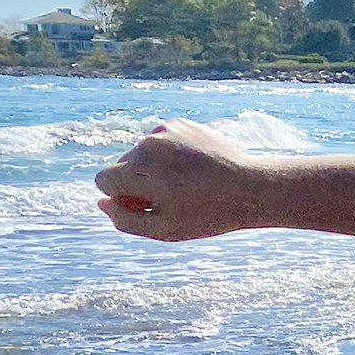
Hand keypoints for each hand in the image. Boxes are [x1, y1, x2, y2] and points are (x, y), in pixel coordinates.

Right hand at [94, 119, 269, 240]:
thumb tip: (102, 202)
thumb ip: (126, 219)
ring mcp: (164, 131)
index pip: (103, 179)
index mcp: (141, 173)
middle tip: (172, 196)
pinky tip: (193, 166)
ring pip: (141, 152)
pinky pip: (160, 140)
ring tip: (186, 181)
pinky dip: (169, 153)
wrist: (253, 188)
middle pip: (121, 165)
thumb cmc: (209, 214)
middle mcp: (148, 146)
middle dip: (136, 181)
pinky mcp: (179, 123)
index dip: (120, 196)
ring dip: (154, 166)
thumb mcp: (165, 230)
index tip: (144, 204)